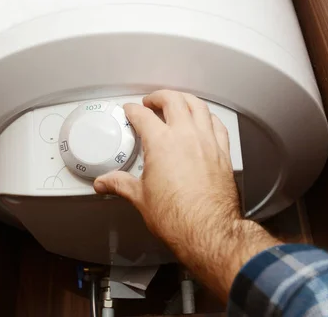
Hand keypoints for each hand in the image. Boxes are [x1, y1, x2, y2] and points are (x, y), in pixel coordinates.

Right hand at [94, 90, 279, 299]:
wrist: (207, 231)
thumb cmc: (176, 217)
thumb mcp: (140, 198)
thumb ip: (120, 184)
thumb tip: (105, 183)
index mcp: (161, 143)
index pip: (143, 116)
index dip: (133, 110)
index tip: (130, 111)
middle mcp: (186, 136)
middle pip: (173, 101)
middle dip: (159, 96)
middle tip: (152, 101)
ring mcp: (207, 142)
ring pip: (198, 106)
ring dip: (185, 99)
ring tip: (177, 101)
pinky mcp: (222, 153)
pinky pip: (217, 125)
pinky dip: (208, 117)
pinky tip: (205, 120)